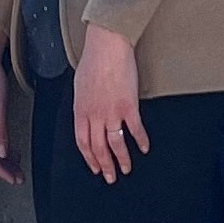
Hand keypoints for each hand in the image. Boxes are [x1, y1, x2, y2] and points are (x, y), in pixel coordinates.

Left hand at [71, 23, 147, 183]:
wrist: (107, 45)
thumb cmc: (93, 60)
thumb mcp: (80, 85)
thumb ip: (83, 104)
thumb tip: (86, 115)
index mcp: (81, 110)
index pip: (83, 142)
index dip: (89, 158)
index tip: (94, 167)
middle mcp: (94, 115)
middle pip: (99, 148)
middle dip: (105, 166)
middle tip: (111, 177)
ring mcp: (111, 112)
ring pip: (115, 144)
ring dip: (122, 160)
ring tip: (127, 168)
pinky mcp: (128, 106)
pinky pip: (135, 130)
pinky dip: (140, 141)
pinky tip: (144, 148)